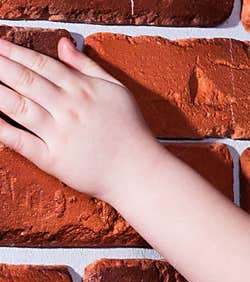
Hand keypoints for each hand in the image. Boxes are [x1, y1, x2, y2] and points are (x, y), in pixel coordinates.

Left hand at [0, 36, 163, 202]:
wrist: (140, 172)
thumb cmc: (131, 132)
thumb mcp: (116, 91)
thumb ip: (87, 66)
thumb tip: (63, 44)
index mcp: (82, 90)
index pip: (41, 64)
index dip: (14, 51)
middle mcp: (68, 109)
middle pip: (24, 80)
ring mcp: (59, 134)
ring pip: (17, 106)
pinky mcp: (53, 159)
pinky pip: (20, 142)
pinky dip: (1, 129)